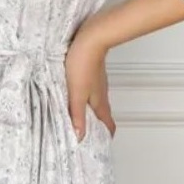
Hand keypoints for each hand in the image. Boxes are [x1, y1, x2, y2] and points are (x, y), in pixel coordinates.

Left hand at [65, 23, 115, 140]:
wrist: (90, 38)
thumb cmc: (83, 64)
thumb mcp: (76, 93)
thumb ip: (76, 115)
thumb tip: (79, 136)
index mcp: (99, 102)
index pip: (108, 124)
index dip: (105, 136)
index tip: (99, 145)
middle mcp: (101, 93)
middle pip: (103, 114)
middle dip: (97, 125)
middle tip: (87, 134)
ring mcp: (98, 82)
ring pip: (97, 101)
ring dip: (91, 111)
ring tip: (80, 116)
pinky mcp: (92, 71)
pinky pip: (92, 89)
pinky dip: (86, 96)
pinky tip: (75, 93)